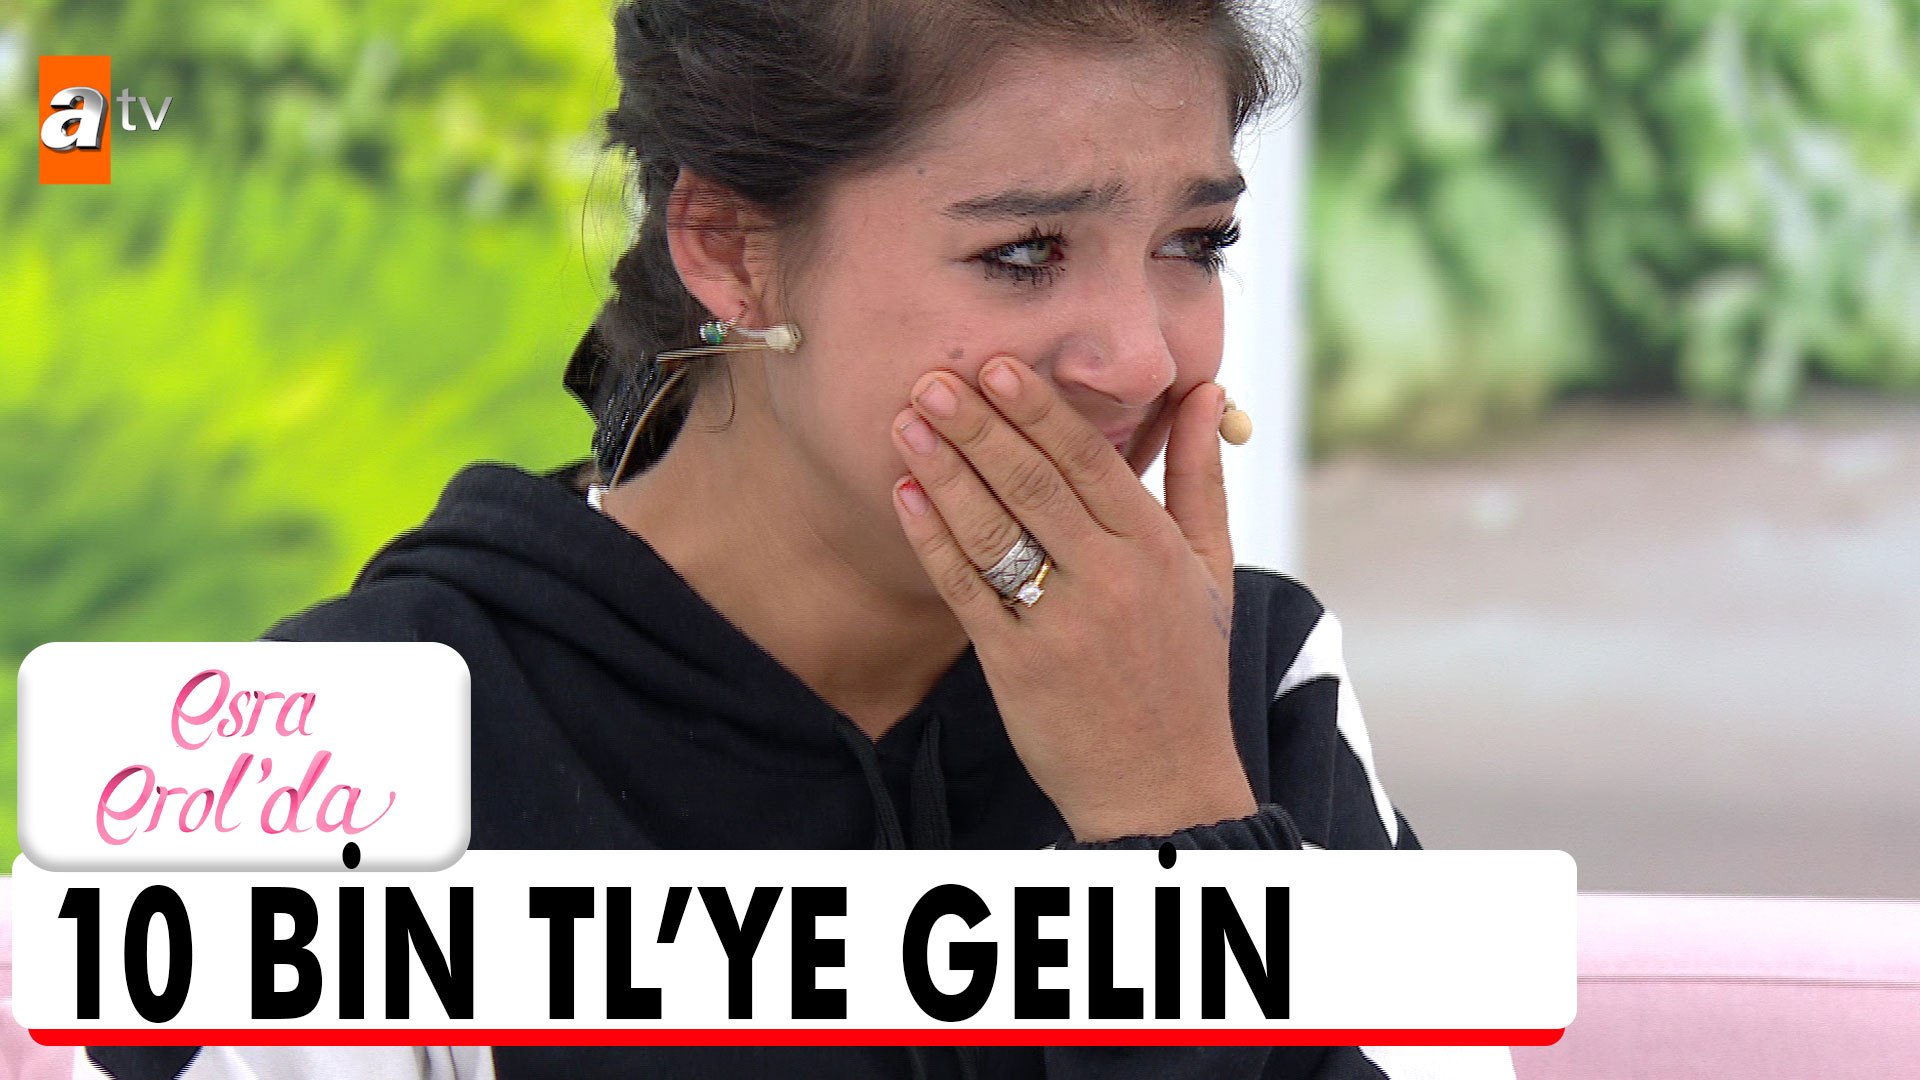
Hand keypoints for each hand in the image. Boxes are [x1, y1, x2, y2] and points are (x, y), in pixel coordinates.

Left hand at [889, 356, 1255, 841]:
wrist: (1162, 786)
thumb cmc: (1187, 670)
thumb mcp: (1211, 570)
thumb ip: (1200, 477)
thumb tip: (1206, 390)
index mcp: (1156, 550)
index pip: (1089, 461)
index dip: (1038, 409)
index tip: (997, 365)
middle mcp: (1110, 581)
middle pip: (1033, 484)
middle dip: (978, 425)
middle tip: (934, 376)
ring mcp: (1060, 625)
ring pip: (993, 530)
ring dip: (944, 470)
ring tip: (906, 420)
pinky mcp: (1015, 666)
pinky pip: (965, 589)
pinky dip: (933, 540)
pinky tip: (905, 496)